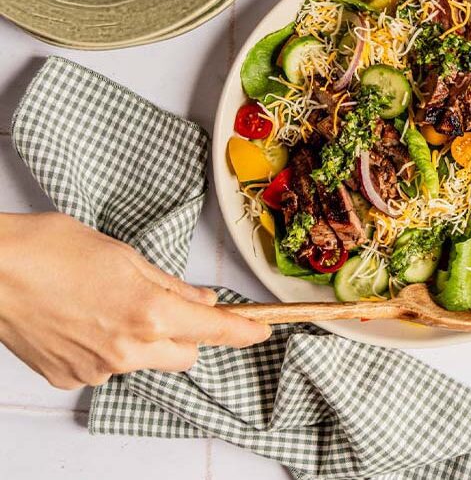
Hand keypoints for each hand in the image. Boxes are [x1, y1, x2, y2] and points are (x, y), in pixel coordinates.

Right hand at [0, 212, 270, 388]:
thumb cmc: (50, 250)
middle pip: (185, 355)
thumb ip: (169, 285)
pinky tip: (82, 319)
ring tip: (108, 303)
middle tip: (168, 304)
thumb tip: (201, 298)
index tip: (261, 330)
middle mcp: (128, 350)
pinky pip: (107, 366)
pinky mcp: (70, 377)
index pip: (214, 330)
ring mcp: (97, 369)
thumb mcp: (124, 256)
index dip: (244, 331)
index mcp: (149, 314)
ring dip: (144, 340)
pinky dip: (106, 348)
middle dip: (188, 334)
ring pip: (145, 361)